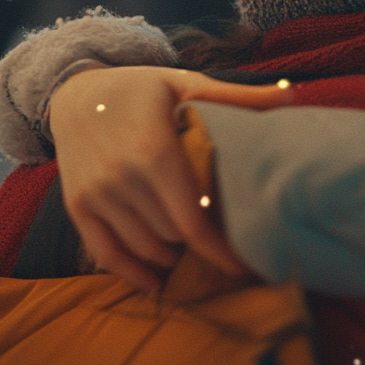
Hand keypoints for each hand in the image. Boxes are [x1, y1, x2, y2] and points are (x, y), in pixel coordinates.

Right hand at [48, 66, 293, 291]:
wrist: (74, 90)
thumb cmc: (140, 88)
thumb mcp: (186, 83)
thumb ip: (236, 95)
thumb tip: (290, 90)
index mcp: (154, 154)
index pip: (192, 222)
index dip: (219, 251)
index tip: (245, 266)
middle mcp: (121, 179)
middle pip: (172, 238)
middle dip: (202, 249)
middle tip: (228, 253)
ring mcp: (96, 196)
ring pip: (144, 249)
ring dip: (172, 258)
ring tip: (198, 256)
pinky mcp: (77, 207)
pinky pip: (105, 253)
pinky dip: (131, 273)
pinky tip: (156, 280)